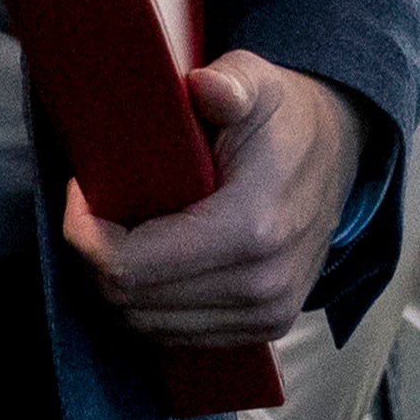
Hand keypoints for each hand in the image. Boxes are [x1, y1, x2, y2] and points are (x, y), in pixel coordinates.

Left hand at [61, 49, 363, 350]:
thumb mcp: (256, 82)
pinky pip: (179, 337)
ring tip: (124, 232)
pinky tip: (151, 263)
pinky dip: (151, 306)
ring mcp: (267, 315)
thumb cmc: (284, 118)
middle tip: (96, 209)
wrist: (337, 154)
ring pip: (148, 326)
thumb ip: (230, 84)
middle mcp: (261, 286)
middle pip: (130, 302)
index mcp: (251, 228)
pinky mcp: (267, 328)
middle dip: (97, 257)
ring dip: (122, 284)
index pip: (129, 266)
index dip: (85, 233)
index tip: (82, 191)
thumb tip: (205, 86)